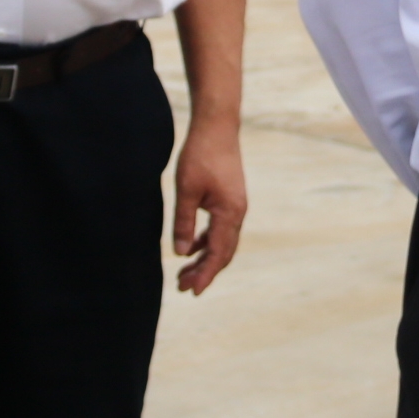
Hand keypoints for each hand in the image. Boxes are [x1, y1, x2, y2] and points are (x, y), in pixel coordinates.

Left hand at [174, 121, 248, 296]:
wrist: (217, 126)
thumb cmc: (200, 155)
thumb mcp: (186, 190)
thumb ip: (184, 223)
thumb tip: (181, 254)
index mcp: (230, 212)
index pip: (218, 253)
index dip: (205, 274)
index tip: (191, 291)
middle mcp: (237, 212)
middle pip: (224, 252)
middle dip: (204, 272)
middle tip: (182, 287)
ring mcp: (235, 205)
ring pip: (222, 242)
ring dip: (205, 258)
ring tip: (184, 273)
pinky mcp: (230, 198)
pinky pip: (220, 228)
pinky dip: (207, 242)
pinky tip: (192, 248)